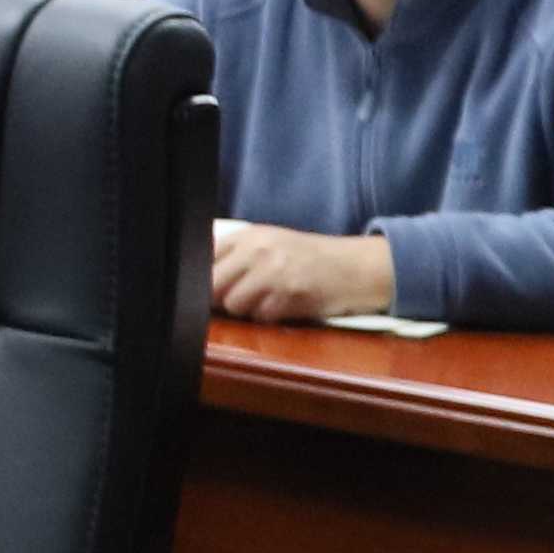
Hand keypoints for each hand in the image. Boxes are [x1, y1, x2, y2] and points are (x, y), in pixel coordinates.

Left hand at [211, 222, 397, 322]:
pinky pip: (260, 316)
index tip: (211, 287)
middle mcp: (258, 251)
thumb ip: (235, 255)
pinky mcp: (289, 296)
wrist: (354, 267)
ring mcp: (274, 273)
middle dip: (220, 298)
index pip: (204, 257)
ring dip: (245, 310)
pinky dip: (268, 317)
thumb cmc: (308, 258)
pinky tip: (284, 305)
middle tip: (236, 299)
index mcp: (249, 235)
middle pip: (212, 285)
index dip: (203, 277)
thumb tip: (199, 279)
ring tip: (265, 300)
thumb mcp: (269, 242)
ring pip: (233, 304)